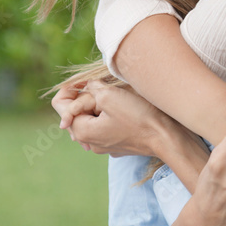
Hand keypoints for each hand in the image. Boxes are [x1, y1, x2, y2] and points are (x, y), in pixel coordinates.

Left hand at [66, 81, 199, 158]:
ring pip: (93, 118)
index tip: (86, 79)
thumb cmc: (138, 116)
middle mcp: (89, 142)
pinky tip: (127, 111)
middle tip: (108, 90)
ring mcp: (104, 146)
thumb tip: (87, 86)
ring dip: (101, 105)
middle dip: (89, 98)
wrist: (165, 137)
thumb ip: (90, 89)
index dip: (69, 88)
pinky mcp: (118, 145)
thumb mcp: (109, 95)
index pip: (61, 105)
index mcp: (81, 131)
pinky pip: (107, 125)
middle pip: (78, 112)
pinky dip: (111, 115)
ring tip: (119, 100)